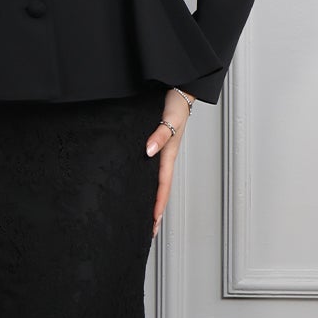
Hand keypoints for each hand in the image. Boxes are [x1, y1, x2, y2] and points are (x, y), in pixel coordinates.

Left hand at [144, 88, 193, 237]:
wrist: (179, 87)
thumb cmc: (177, 101)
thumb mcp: (170, 117)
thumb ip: (160, 134)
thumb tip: (149, 151)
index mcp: (169, 153)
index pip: (163, 186)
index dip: (157, 205)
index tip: (153, 223)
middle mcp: (164, 155)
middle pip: (160, 189)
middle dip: (156, 210)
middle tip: (149, 230)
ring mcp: (161, 151)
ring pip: (156, 181)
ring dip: (152, 199)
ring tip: (144, 216)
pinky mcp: (156, 144)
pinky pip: (151, 170)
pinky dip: (148, 183)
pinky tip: (138, 186)